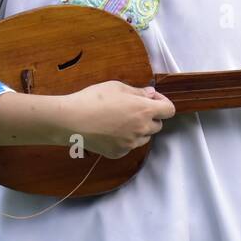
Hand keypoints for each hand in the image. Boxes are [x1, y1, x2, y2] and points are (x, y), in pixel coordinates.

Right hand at [59, 81, 175, 158]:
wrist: (70, 121)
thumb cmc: (93, 99)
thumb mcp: (117, 87)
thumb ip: (138, 92)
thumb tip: (150, 94)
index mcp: (144, 110)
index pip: (169, 110)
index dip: (163, 103)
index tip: (151, 98)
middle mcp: (141, 129)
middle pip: (158, 125)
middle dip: (150, 116)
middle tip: (134, 109)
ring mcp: (130, 144)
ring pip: (144, 137)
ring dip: (140, 129)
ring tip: (121, 120)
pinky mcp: (118, 153)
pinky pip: (129, 146)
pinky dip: (125, 139)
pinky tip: (110, 130)